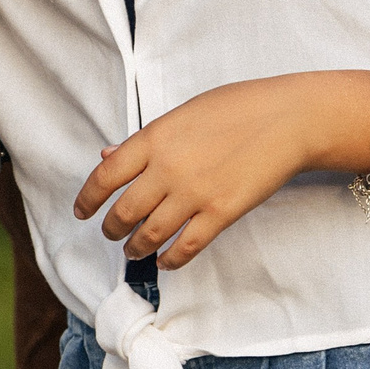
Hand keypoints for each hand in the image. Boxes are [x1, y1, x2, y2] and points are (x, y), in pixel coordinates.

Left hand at [72, 72, 354, 268]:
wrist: (287, 118)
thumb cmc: (236, 108)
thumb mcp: (182, 113)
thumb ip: (143, 140)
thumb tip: (106, 155)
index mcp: (154, 137)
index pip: (105, 175)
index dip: (88, 198)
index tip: (82, 212)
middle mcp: (168, 167)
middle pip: (124, 210)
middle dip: (112, 228)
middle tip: (111, 233)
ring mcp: (195, 192)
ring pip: (151, 233)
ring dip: (136, 247)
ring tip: (133, 250)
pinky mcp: (222, 212)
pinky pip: (187, 245)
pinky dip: (171, 258)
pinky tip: (166, 261)